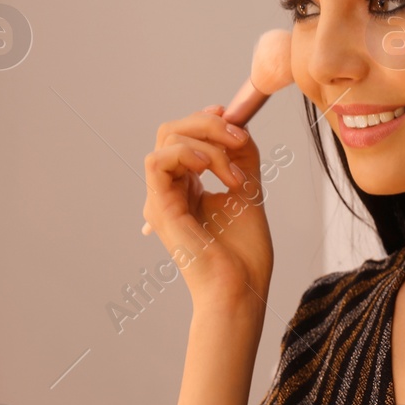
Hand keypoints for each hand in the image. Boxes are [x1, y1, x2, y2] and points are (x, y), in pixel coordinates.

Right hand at [142, 104, 271, 310]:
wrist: (240, 287)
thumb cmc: (244, 254)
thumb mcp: (248, 191)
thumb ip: (241, 157)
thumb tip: (237, 126)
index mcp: (187, 188)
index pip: (183, 137)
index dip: (204, 120)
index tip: (231, 117)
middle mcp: (169, 191)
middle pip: (172, 131)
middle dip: (209, 124)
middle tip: (239, 140)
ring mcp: (161, 199)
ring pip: (167, 139)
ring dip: (207, 143)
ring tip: (233, 174)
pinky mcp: (158, 207)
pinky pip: (157, 161)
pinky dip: (185, 153)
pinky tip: (210, 169)